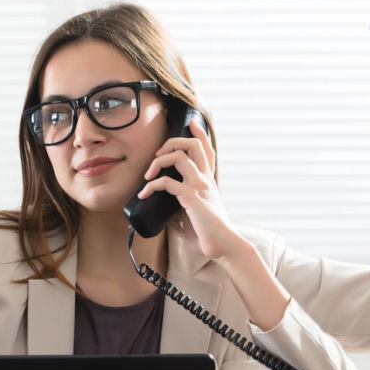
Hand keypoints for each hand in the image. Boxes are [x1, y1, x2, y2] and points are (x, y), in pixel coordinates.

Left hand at [137, 118, 238, 258]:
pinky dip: (152, 185)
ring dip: (158, 161)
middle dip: (172, 142)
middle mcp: (206, 180)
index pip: (207, 150)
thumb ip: (181, 207)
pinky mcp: (192, 198)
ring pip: (179, 157)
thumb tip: (163, 210)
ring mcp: (200, 187)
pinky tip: (145, 194)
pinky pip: (168, 182)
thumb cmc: (209, 233)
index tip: (192, 122)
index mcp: (208, 181)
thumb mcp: (194, 215)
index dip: (200, 134)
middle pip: (194, 145)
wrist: (224, 246)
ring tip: (148, 175)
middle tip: (157, 154)